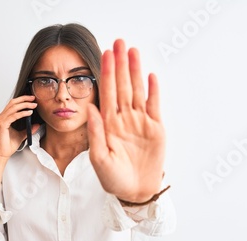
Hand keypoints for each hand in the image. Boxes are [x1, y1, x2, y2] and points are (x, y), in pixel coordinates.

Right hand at [0, 95, 39, 158]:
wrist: (4, 153)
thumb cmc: (9, 144)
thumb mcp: (22, 134)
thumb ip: (28, 129)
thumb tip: (37, 124)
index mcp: (6, 117)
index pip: (14, 104)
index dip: (23, 99)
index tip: (32, 99)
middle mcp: (2, 117)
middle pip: (13, 102)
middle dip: (24, 99)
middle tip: (33, 99)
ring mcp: (2, 120)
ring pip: (14, 107)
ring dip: (25, 105)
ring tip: (33, 105)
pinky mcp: (3, 124)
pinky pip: (14, 116)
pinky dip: (22, 113)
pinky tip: (29, 113)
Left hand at [87, 39, 165, 202]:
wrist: (135, 192)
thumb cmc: (114, 179)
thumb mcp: (100, 158)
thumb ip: (96, 132)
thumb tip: (90, 107)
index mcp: (108, 124)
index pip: (107, 93)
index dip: (106, 73)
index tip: (105, 54)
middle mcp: (123, 119)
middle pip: (122, 86)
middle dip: (120, 64)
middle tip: (119, 42)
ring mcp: (140, 122)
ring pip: (138, 91)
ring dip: (136, 71)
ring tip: (134, 52)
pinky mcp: (156, 129)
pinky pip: (154, 106)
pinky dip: (153, 91)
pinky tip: (151, 76)